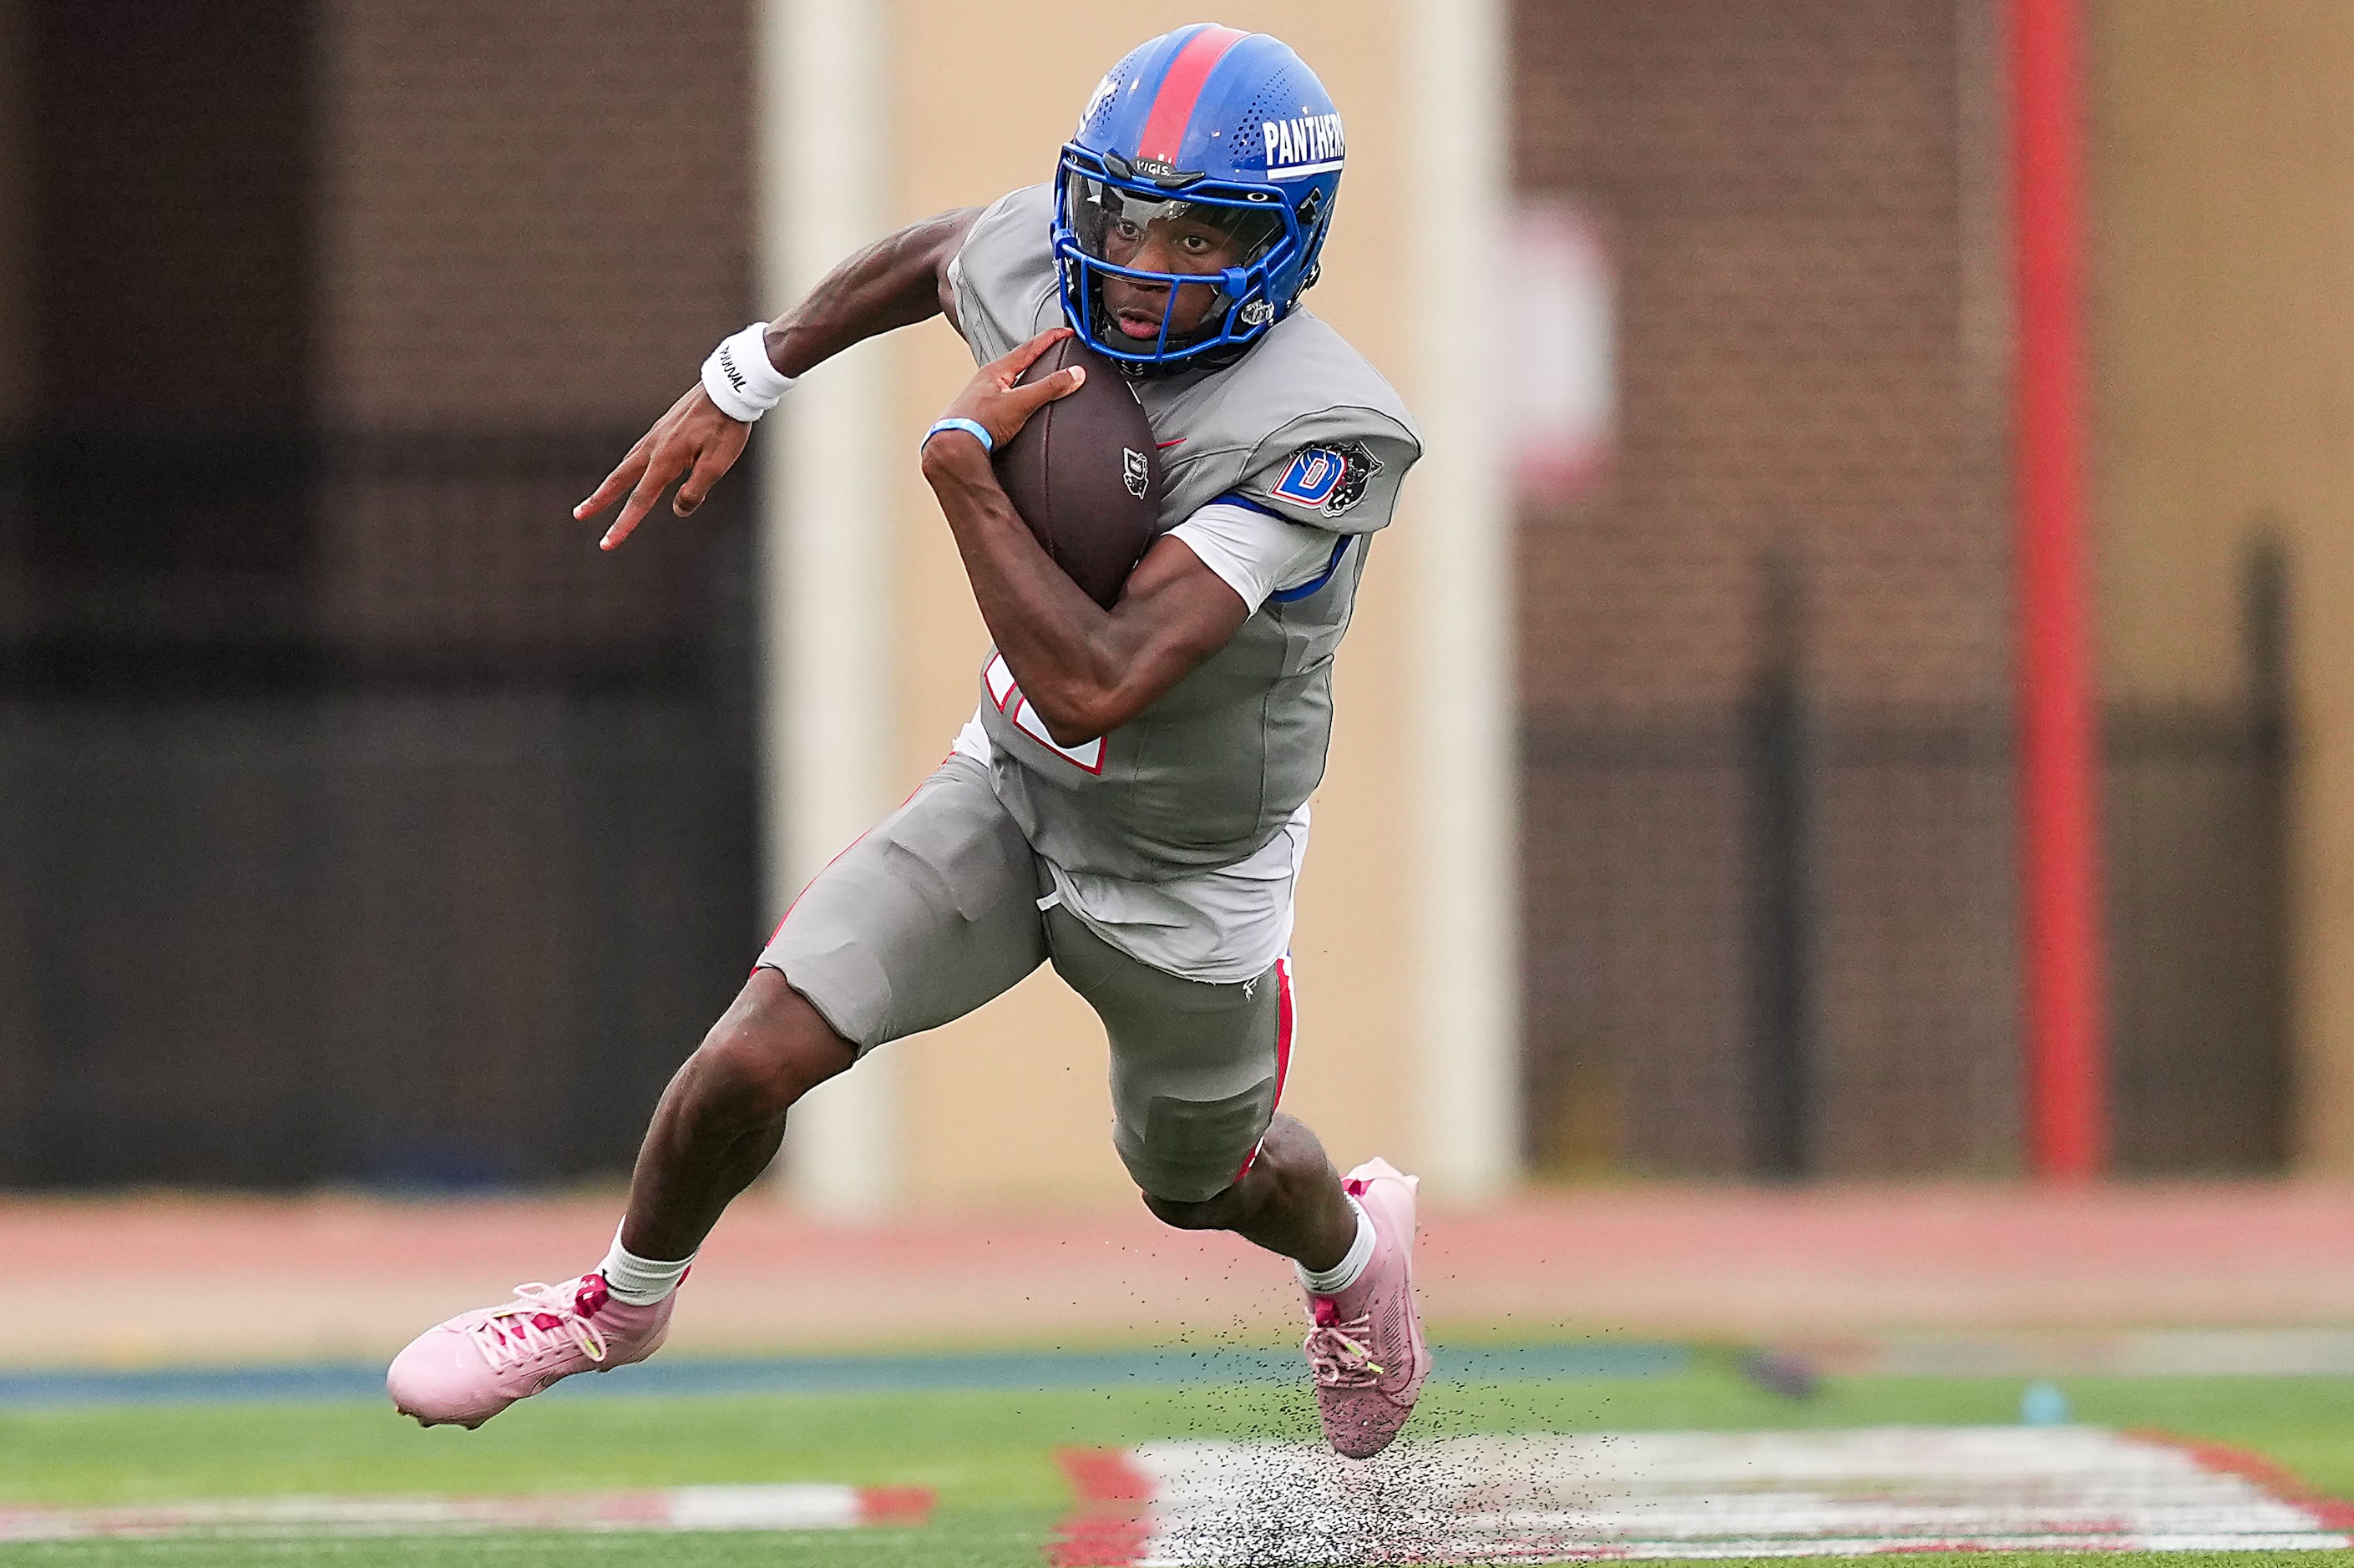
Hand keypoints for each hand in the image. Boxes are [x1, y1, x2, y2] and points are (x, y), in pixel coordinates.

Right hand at [575, 384, 751, 550]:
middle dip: (599, 500)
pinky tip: (634, 469)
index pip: (640, 500)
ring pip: (627, 464)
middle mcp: (653, 447)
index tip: (606, 543)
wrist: (728, 388)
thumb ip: (695, 490)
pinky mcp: (664, 427)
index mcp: (664, 460)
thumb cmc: (726, 427)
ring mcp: (656, 435)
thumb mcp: (717, 464)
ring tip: (601, 497)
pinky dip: (629, 466)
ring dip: (612, 482)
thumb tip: (678, 510)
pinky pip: (640, 452)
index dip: (623, 525)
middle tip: (579, 515)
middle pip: (619, 480)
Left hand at [928, 327, 1086, 457]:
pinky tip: (1019, 403)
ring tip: (1039, 373)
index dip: (1050, 338)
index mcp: (996, 370)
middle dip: (1037, 353)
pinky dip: (1017, 394)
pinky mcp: (981, 413)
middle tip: (1054, 348)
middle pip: (1017, 361)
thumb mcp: (1020, 402)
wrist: (954, 446)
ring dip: (1026, 375)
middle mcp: (987, 380)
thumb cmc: (977, 423)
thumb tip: (1073, 375)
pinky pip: (1004, 397)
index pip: (1029, 347)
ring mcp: (982, 396)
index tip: (1066, 333)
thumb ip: (1049, 388)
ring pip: (1009, 379)